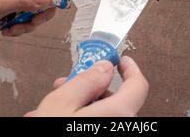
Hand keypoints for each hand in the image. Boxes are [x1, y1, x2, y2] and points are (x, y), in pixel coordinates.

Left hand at [0, 0, 57, 35]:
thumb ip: (24, 0)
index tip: (57, 6)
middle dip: (42, 12)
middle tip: (30, 23)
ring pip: (39, 8)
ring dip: (30, 23)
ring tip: (13, 29)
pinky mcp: (13, 6)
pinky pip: (28, 16)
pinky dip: (22, 26)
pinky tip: (7, 30)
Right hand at [26, 56, 148, 116]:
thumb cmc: (52, 136)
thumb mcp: (62, 103)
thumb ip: (86, 81)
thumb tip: (104, 67)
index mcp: (118, 115)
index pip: (138, 86)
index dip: (130, 69)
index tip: (120, 60)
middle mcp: (121, 128)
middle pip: (115, 101)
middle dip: (90, 89)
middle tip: (67, 83)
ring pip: (102, 115)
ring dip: (80, 105)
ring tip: (51, 107)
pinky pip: (95, 126)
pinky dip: (80, 120)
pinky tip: (56, 119)